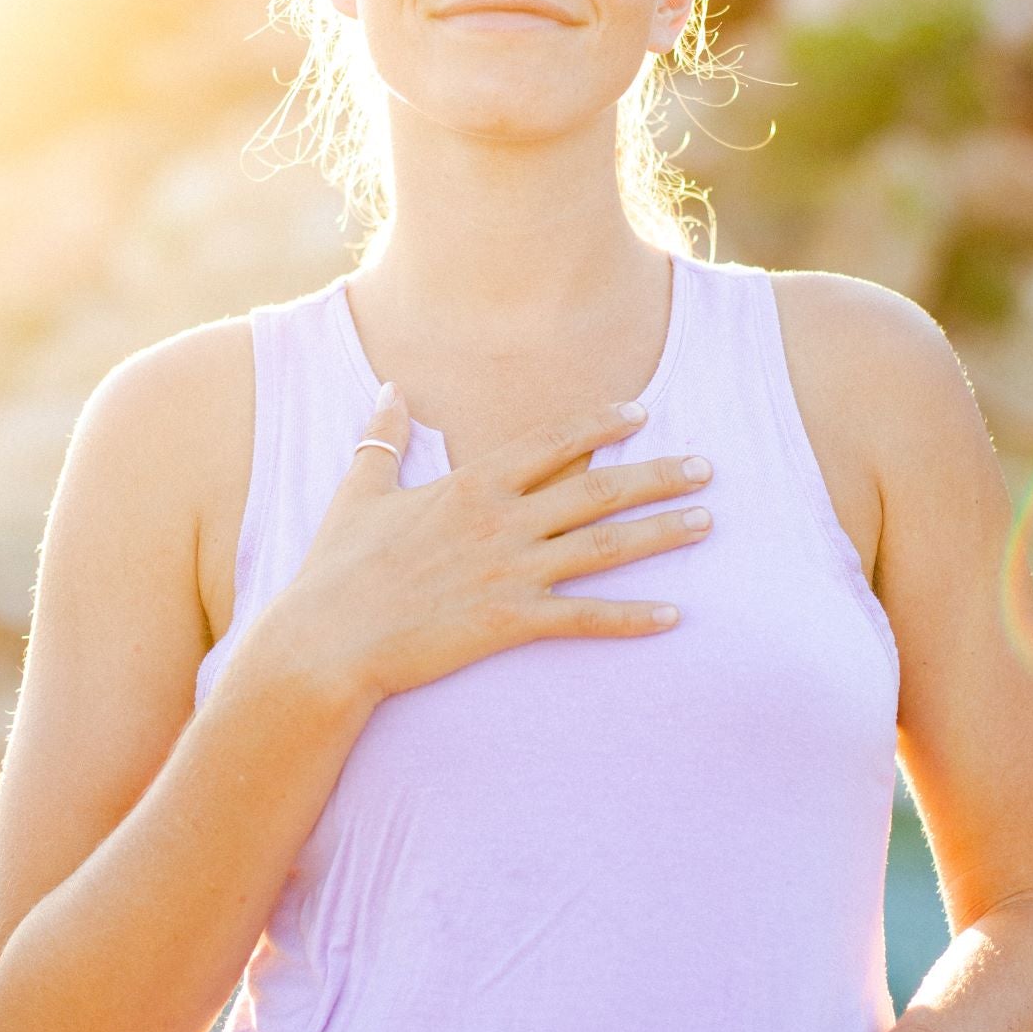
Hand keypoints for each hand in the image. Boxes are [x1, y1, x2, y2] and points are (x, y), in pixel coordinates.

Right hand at [281, 388, 714, 708]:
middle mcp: (499, 520)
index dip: (599, 425)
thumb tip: (390, 389)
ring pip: (602, 546)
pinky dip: (632, 618)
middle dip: (657, 475)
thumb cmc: (336, 570)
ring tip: (706, 522)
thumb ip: (382, 438)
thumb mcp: (360, 491)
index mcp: (469, 484)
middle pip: (596, 488)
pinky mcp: (508, 622)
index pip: (550, 442)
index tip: (641, 411)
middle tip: (708, 466)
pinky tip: (674, 616)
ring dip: (660, 533)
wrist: (323, 642)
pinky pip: (583, 617)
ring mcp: (508, 571)